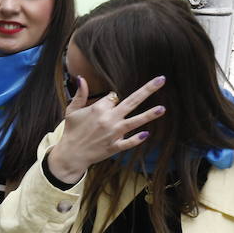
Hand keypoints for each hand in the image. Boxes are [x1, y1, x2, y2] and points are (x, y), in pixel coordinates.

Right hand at [46, 75, 167, 184]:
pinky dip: (137, 139)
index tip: (106, 106)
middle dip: (147, 90)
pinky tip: (146, 134)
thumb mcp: (71, 110)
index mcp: (98, 108)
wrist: (70, 154)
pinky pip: (128, 142)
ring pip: (134, 122)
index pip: (113, 97)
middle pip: (131, 101)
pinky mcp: (115, 146)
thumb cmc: (71, 131)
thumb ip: (79, 94)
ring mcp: (113, 133)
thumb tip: (81, 78)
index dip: (111, 101)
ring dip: (149, 115)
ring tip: (162, 109)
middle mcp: (108, 119)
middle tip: (161, 79)